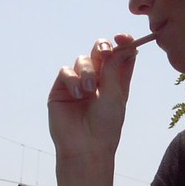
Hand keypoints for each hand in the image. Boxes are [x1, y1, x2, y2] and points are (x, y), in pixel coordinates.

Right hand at [47, 35, 138, 161]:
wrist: (85, 146)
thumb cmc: (105, 125)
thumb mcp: (115, 94)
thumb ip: (114, 68)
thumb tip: (122, 45)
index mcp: (116, 81)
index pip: (121, 55)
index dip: (123, 43)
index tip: (123, 38)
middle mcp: (98, 80)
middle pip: (100, 52)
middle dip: (103, 48)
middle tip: (105, 53)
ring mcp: (79, 83)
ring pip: (83, 60)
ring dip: (87, 71)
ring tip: (89, 91)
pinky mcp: (61, 89)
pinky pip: (66, 71)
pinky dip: (72, 79)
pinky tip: (77, 95)